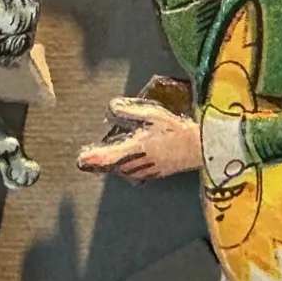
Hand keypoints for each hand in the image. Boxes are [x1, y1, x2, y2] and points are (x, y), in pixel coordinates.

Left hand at [77, 99, 202, 181]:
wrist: (200, 147)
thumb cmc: (176, 130)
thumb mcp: (151, 115)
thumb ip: (129, 111)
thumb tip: (111, 107)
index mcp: (135, 149)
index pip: (107, 158)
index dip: (92, 159)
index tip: (81, 160)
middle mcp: (138, 163)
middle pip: (113, 167)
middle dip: (102, 163)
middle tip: (90, 158)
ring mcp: (148, 170)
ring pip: (124, 172)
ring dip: (115, 166)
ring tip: (108, 159)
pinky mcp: (157, 173)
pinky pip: (136, 173)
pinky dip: (128, 168)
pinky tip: (131, 160)